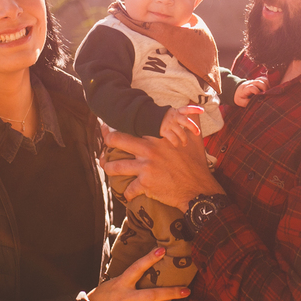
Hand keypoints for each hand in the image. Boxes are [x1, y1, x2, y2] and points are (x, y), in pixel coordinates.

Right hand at [88, 247, 189, 300]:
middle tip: (186, 291)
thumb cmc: (99, 300)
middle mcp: (127, 299)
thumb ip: (126, 281)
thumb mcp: (111, 285)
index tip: (162, 250)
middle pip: (155, 295)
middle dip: (173, 293)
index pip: (137, 268)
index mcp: (121, 284)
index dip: (150, 258)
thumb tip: (141, 273)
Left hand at [103, 127, 223, 211]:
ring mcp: (145, 167)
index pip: (132, 125)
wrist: (198, 188)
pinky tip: (127, 195)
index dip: (118, 125)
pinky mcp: (145, 184)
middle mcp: (148, 149)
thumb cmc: (196, 163)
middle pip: (117, 140)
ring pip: (116, 166)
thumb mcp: (195, 139)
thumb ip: (191, 121)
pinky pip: (129, 189)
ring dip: (108, 167)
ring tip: (106, 167)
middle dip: (106, 142)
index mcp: (157, 137)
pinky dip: (127, 193)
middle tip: (102, 146)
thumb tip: (195, 105)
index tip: (108, 126)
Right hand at [158, 105, 203, 146]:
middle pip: (186, 121)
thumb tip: (191, 124)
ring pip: (181, 132)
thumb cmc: (164, 118)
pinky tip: (176, 144)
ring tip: (185, 143)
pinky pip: (173, 138)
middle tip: (197, 133)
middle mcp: (173, 116)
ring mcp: (169, 123)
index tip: (202, 110)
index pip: (186, 109)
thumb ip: (180, 116)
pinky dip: (176, 142)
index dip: (194, 109)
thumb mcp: (171, 114)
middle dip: (193, 128)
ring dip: (184, 140)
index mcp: (176, 112)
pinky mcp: (164, 130)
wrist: (148, 118)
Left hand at [233, 78, 268, 106]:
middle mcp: (249, 83)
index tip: (260, 97)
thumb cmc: (240, 98)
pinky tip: (268, 88)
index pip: (251, 87)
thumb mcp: (242, 102)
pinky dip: (267, 82)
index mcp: (244, 89)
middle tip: (266, 94)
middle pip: (258, 82)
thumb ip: (249, 103)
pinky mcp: (257, 80)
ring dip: (267, 84)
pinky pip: (264, 78)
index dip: (257, 91)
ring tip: (268, 91)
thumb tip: (258, 102)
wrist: (237, 91)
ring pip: (262, 79)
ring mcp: (254, 81)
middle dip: (264, 88)